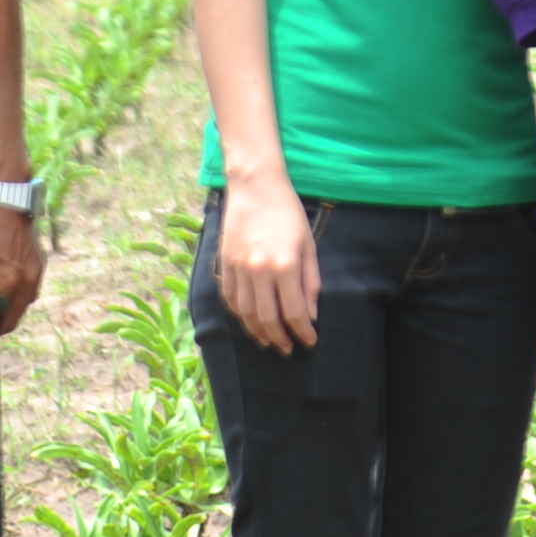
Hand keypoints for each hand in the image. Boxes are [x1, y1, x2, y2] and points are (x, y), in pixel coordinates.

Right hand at [214, 172, 319, 352]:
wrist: (255, 187)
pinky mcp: (224, 264)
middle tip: (288, 349)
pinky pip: (230, 299)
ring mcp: (238, 269)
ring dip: (257, 332)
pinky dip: (239, 315)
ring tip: (269, 342)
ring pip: (245, 313)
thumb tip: (311, 315)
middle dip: (280, 339)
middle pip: (267, 319)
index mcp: (285, 266)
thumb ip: (311, 282)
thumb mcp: (309, 245)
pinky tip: (249, 322)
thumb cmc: (288, 214)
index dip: (303, 332)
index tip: (310, 341)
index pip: (294, 312)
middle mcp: (259, 271)